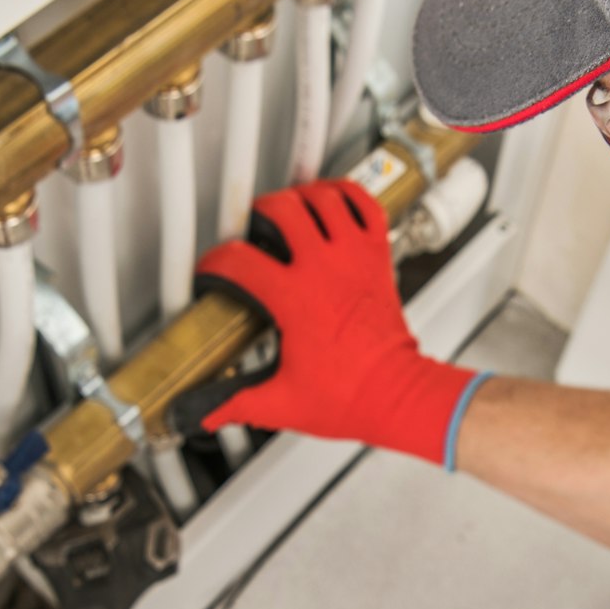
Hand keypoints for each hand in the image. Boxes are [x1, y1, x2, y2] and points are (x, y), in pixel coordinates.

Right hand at [196, 179, 477, 463]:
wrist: (400, 394)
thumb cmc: (353, 396)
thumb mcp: (283, 404)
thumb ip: (238, 404)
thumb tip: (209, 413)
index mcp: (295, 298)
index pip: (238, 260)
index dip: (214, 263)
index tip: (213, 274)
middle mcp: (324, 268)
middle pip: (281, 208)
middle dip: (258, 213)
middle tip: (252, 232)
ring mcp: (354, 257)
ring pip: (323, 197)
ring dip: (301, 198)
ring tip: (289, 212)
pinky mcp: (378, 256)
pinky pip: (366, 205)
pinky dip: (348, 195)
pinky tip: (332, 203)